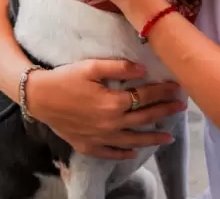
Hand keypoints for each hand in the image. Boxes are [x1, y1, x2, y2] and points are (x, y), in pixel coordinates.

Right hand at [26, 59, 185, 158]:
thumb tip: (143, 70)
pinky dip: (124, 153)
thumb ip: (119, 68)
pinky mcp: (88, 145)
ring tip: (169, 138)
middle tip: (181, 108)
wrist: (38, 97)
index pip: (144, 96)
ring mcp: (100, 137)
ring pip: (133, 140)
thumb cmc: (65, 78)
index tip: (177, 88)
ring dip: (153, 138)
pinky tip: (134, 152)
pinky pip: (110, 153)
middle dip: (164, 112)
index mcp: (112, 102)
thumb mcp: (91, 66)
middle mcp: (110, 123)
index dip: (163, 92)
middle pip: (144, 118)